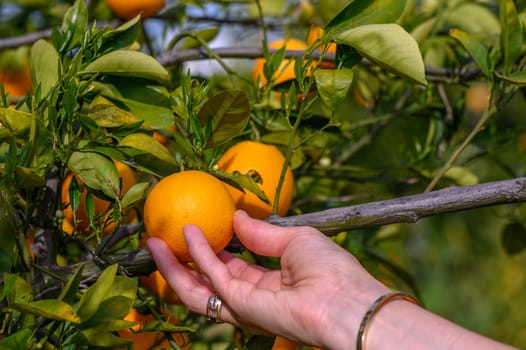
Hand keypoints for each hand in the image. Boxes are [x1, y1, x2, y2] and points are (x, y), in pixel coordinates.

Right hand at [146, 210, 388, 347]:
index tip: (196, 230)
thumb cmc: (332, 270)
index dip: (212, 250)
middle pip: (207, 281)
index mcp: (270, 281)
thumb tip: (237, 218)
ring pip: (197, 288)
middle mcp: (253, 296)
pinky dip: (198, 256)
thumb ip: (262, 233)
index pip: (232, 268)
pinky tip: (188, 235)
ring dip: (174, 265)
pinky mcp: (242, 306)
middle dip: (182, 262)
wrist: (348, 300)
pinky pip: (212, 279)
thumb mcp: (295, 239)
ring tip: (154, 241)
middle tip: (162, 238)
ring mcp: (245, 305)